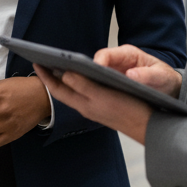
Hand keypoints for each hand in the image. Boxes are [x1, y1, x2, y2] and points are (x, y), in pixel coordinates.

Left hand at [33, 45, 178, 144]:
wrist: (150, 126)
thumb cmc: (128, 110)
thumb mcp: (103, 96)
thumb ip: (83, 85)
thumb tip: (64, 74)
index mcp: (83, 104)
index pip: (57, 89)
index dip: (46, 76)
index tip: (36, 62)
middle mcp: (86, 106)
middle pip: (63, 89)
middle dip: (52, 76)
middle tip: (44, 60)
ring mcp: (96, 106)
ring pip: (74, 90)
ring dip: (65, 77)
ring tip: (59, 64)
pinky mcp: (106, 105)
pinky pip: (86, 91)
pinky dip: (80, 80)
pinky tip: (83, 74)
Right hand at [93, 45, 182, 96]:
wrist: (170, 88)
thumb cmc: (165, 78)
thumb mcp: (161, 76)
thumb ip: (148, 75)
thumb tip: (130, 75)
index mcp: (128, 54)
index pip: (105, 55)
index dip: (97, 63)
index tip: (94, 74)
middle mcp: (117, 62)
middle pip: (96, 65)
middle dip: (88, 75)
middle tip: (86, 88)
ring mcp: (113, 73)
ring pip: (95, 77)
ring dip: (91, 85)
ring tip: (90, 97)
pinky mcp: (112, 84)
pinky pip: (100, 86)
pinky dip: (97, 92)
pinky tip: (97, 102)